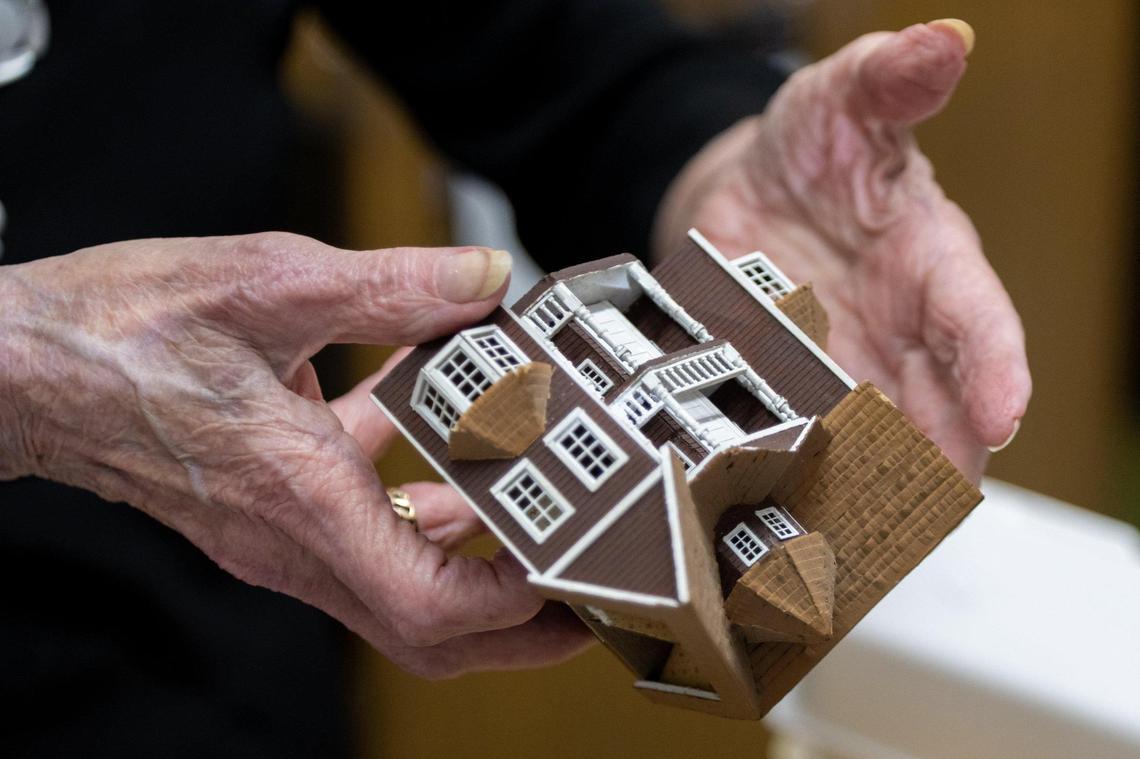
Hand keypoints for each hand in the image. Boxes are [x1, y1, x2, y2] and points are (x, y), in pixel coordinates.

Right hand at [0, 233, 591, 677]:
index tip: (573, 574)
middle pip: (423, 630)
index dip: (512, 604)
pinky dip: (413, 502)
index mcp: (297, 496)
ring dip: (474, 571)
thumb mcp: (268, 282)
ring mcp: (277, 536)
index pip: (426, 601)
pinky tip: (440, 435)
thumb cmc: (119, 330)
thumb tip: (481, 280)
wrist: (24, 365)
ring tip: (540, 526)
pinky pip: (358, 530)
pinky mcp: (266, 511)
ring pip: (396, 589)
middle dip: (514, 629)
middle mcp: (290, 539)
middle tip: (584, 596)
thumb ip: (389, 286)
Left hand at [653, 20, 1029, 480]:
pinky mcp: (791, 388)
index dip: (993, 368)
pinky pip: (802, 438)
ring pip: (873, 440)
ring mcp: (846, 367)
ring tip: (855, 534)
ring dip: (869, 485)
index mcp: (932, 260)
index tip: (1000, 418)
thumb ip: (890, 78)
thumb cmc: (814, 146)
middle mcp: (901, 328)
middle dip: (935, 460)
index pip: (977, 317)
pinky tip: (788, 513)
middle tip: (922, 510)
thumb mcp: (844, 99)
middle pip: (937, 407)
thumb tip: (944, 41)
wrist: (750, 189)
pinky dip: (801, 475)